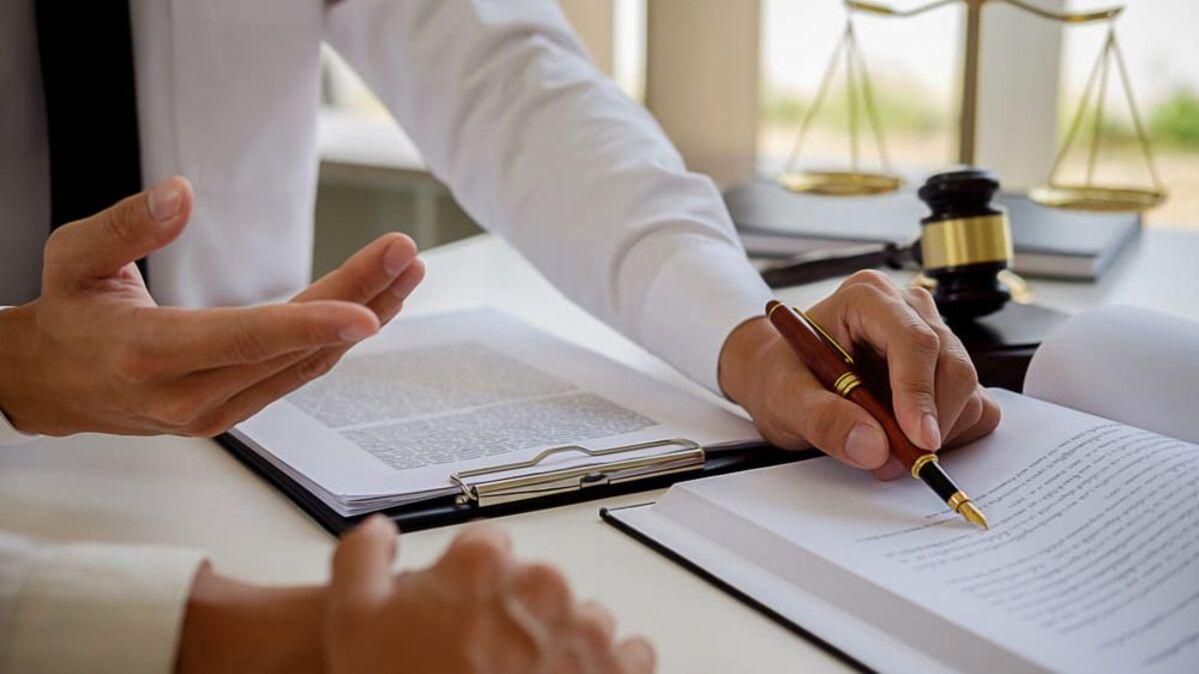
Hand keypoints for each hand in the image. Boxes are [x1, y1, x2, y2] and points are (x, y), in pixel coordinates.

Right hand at [0, 176, 424, 436]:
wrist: (53, 383)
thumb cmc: (68, 313)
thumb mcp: (73, 256)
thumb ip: (126, 226)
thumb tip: (180, 194)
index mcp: (148, 353)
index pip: (244, 338)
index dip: (309, 325)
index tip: (366, 311)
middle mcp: (188, 393)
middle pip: (293, 349)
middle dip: (360, 300)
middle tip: (405, 256)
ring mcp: (214, 411)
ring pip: (305, 365)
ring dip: (363, 317)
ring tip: (406, 273)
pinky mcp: (231, 412)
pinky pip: (296, 375)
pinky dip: (337, 340)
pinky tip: (374, 306)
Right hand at [176, 517, 654, 673]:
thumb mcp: (352, 622)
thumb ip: (363, 558)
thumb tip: (380, 531)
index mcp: (484, 565)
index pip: (485, 547)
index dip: (467, 581)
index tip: (459, 608)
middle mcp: (541, 586)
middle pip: (531, 582)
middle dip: (511, 612)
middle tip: (480, 656)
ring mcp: (585, 628)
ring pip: (578, 617)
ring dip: (557, 639)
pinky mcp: (619, 669)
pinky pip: (629, 653)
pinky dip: (606, 666)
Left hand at [719, 270, 1000, 479]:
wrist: (782, 379)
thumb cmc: (783, 376)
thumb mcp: (784, 398)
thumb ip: (822, 419)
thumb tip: (873, 447)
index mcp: (868, 298)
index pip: (914, 340)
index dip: (919, 392)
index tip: (919, 439)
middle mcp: (909, 310)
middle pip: (950, 366)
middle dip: (930, 423)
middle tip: (894, 463)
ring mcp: (935, 337)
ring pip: (967, 389)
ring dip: (938, 432)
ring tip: (886, 451)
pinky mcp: (947, 370)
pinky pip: (976, 406)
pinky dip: (953, 434)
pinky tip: (908, 440)